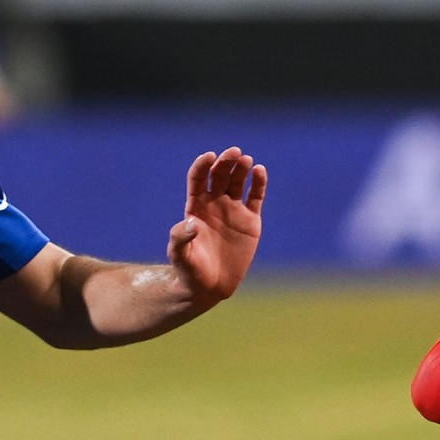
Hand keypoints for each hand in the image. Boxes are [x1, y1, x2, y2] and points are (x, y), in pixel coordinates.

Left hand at [168, 147, 266, 305]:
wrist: (210, 286)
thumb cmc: (190, 270)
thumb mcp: (180, 256)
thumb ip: (180, 238)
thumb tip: (191, 223)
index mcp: (195, 207)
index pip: (198, 178)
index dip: (203, 166)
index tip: (209, 157)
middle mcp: (214, 204)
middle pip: (219, 175)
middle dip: (225, 162)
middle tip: (234, 152)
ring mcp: (233, 210)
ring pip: (238, 181)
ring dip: (241, 168)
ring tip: (246, 160)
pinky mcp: (250, 220)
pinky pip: (256, 196)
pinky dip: (258, 183)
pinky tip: (259, 171)